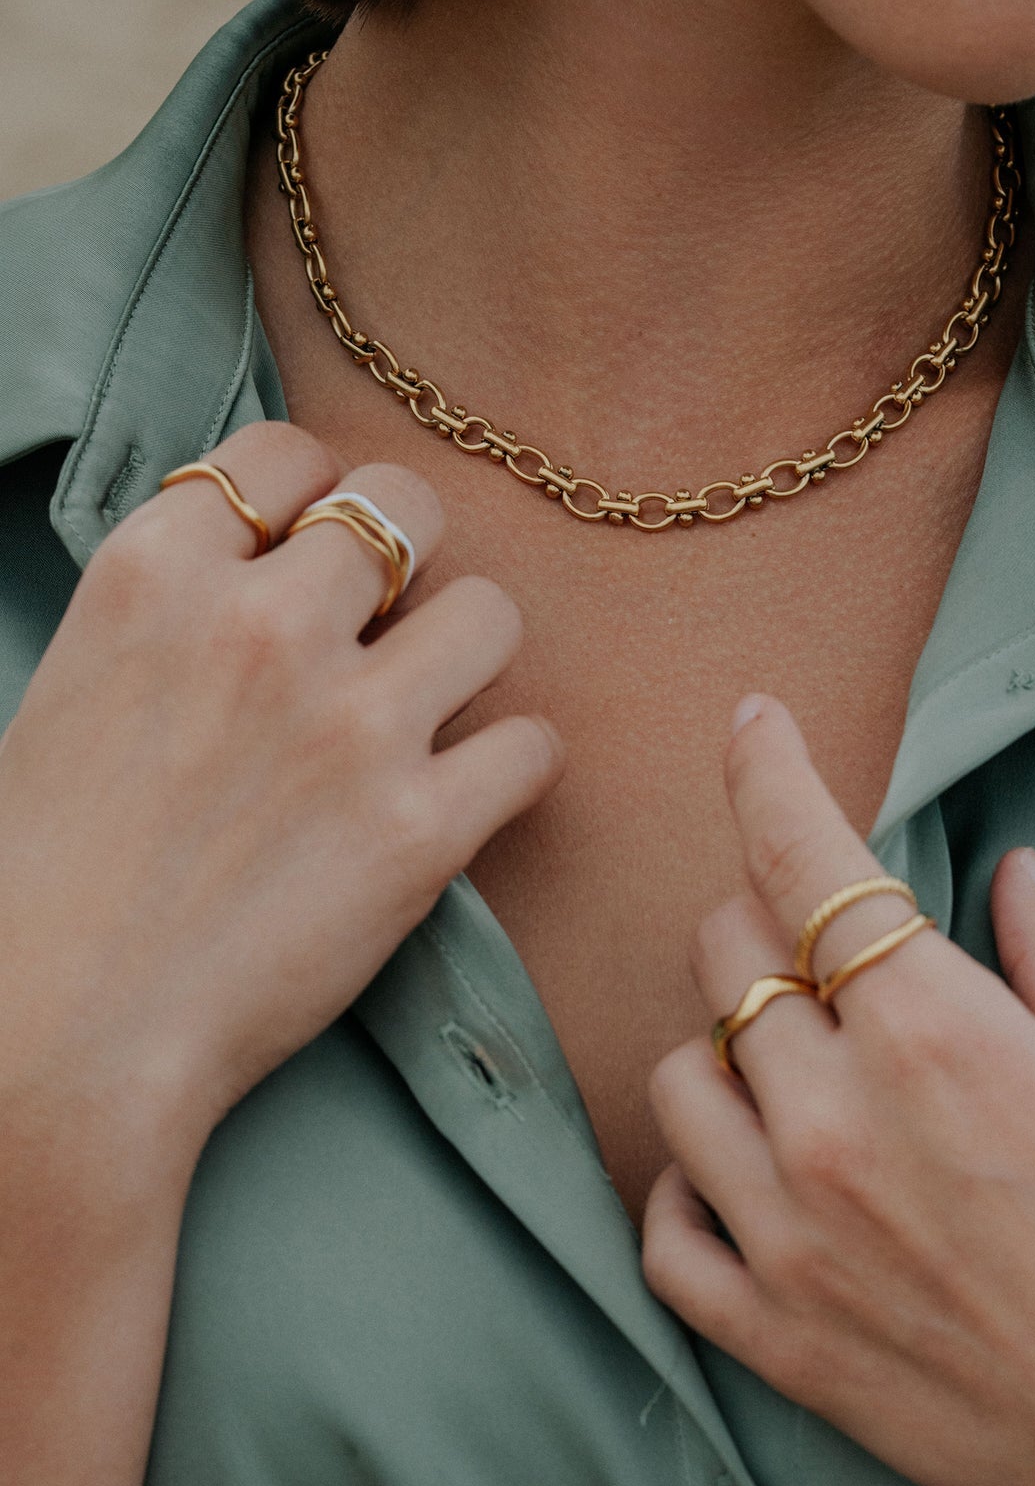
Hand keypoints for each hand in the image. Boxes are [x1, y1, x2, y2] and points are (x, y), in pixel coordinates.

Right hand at [0, 418, 562, 1150]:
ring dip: (470, 655)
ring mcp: (351, 726)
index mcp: (155, 576)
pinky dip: (512, 769)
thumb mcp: (76, 688)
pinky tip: (465, 796)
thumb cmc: (45, 877)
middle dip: (407, 560)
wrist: (58, 1033)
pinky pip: (535, 745)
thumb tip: (263, 569)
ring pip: (493, 612)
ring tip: (431, 710)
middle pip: (407, 507)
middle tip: (387, 626)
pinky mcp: (420, 831)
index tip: (318, 548)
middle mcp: (261, 626)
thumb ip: (175, 611)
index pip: (287, 451)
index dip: (316, 495)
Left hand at [643, 697, 1034, 1485]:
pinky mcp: (771, 1330)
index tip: (749, 723)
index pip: (804, 857)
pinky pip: (664, 1227)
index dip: (765, 770)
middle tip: (822, 947)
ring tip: (790, 1065)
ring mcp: (789, 1229)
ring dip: (721, 1046)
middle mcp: (836, 1117)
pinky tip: (741, 1171)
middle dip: (765, 921)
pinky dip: (688, 1184)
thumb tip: (1009, 871)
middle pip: (726, 953)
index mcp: (933, 1032)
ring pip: (675, 1075)